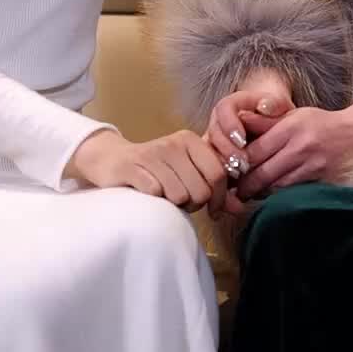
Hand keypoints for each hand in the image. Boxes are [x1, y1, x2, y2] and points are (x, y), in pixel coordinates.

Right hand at [64, 128, 227, 212]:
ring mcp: (151, 154)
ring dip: (173, 204)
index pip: (218, 174)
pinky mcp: (131, 168)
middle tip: (181, 201)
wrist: (112, 160)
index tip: (213, 211)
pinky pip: (155, 194)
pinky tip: (148, 194)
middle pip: (200, 191)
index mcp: (190, 140)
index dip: (219, 199)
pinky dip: (154, 200)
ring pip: (179, 196)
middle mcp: (173, 144)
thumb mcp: (187, 172)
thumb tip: (240, 208)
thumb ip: (215, 188)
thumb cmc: (157, 170)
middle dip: (193, 204)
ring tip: (164, 197)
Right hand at [205, 69, 294, 170]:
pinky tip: (233, 183)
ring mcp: (213, 139)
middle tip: (242, 164)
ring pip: (209, 150)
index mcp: (230, 104)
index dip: (230, 125)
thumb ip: (274, 104)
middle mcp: (217, 121)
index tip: (242, 140)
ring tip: (238, 175)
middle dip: (227, 150)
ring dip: (223, 163)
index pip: (223, 109)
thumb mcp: (277, 105)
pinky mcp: (214, 155)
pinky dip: (222, 174)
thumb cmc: (273, 113)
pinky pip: (212, 164)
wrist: (267, 121)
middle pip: (214, 133)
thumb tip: (265, 107)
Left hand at [237, 103, 352, 198]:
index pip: (255, 150)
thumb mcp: (293, 115)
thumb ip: (266, 122)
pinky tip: (267, 196)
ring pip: (275, 186)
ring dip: (258, 193)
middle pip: (262, 172)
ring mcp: (311, 166)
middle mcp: (300, 146)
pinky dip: (277, 196)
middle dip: (244, 185)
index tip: (227, 170)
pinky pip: (291, 192)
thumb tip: (239, 120)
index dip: (237, 164)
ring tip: (245, 196)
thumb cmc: (320, 124)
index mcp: (290, 127)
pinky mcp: (320, 181)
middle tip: (231, 191)